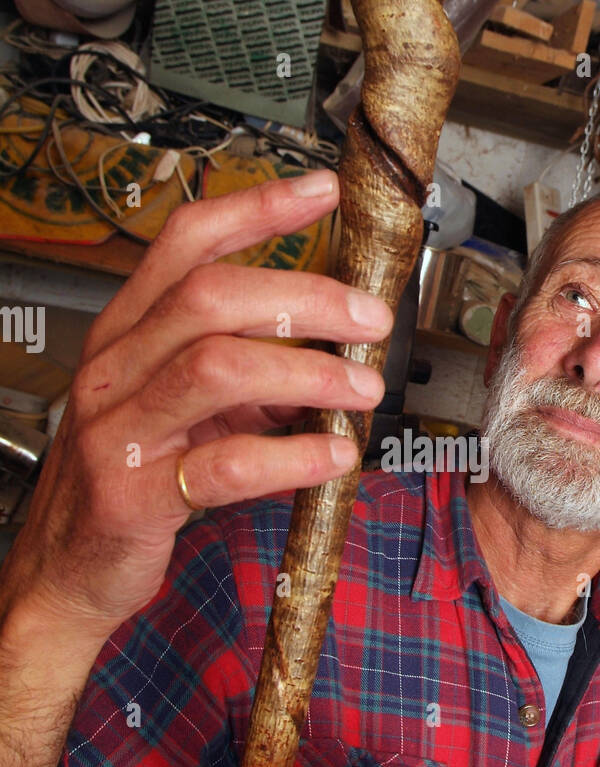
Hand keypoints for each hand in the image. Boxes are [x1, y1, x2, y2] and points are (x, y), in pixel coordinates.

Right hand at [0, 173, 391, 636]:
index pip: (186, 244)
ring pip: (218, 367)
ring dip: (306, 373)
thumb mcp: (177, 412)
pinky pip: (223, 464)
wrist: (63, 573)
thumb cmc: (124, 485)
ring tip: (361, 390)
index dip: (257, 210)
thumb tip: (327, 354)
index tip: (322, 193)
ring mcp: (119, 430)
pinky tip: (334, 456)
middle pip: (211, 296)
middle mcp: (115, 369)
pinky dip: (291, 457)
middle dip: (305, 298)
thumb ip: (240, 379)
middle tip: (369, 319)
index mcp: (125, 335)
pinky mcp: (134, 496)